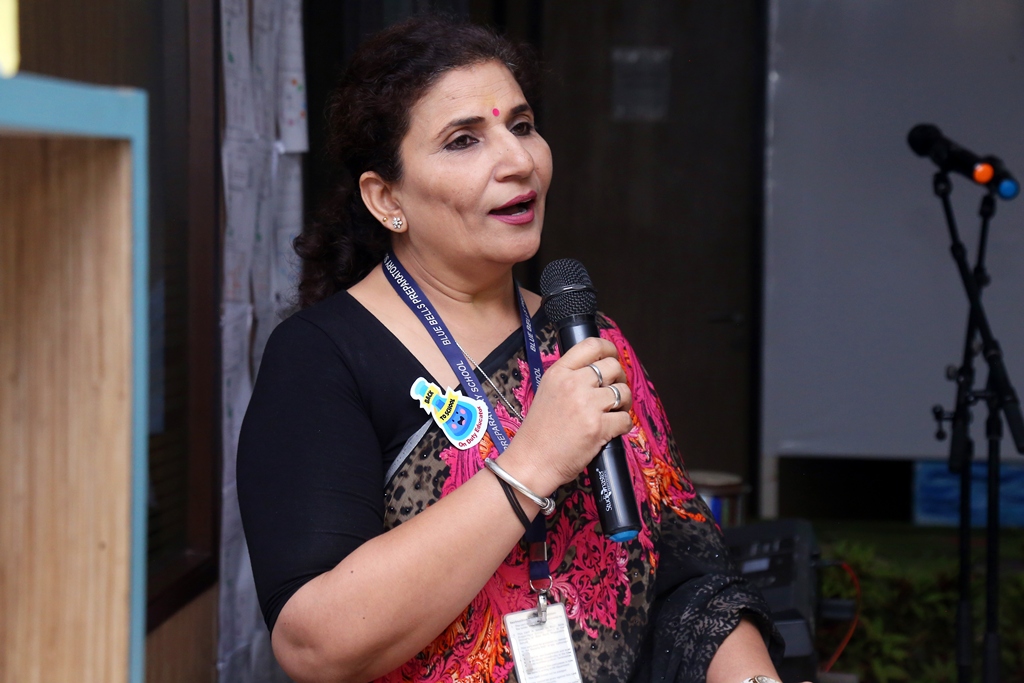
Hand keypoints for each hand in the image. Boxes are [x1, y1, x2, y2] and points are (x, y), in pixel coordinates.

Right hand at [502, 337, 632, 493]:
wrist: (531, 462)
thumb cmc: (538, 433)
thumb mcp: (547, 392)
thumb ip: (569, 378)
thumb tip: (598, 372)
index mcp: (558, 372)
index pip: (591, 345)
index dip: (608, 349)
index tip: (613, 357)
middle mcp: (573, 384)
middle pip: (613, 367)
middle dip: (620, 379)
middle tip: (615, 392)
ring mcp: (586, 405)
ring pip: (623, 392)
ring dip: (624, 404)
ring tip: (614, 412)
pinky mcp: (598, 427)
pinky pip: (626, 419)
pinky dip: (623, 426)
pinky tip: (612, 430)